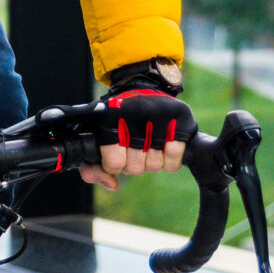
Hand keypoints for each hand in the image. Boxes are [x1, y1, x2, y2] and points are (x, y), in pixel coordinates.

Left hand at [78, 87, 194, 191]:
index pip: (113, 163)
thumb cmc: (118, 117)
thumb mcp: (98, 135)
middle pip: (134, 168)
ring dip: (150, 161)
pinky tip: (163, 145)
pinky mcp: (181, 121)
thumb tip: (113, 186)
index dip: (114, 164)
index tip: (116, 153)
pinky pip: (173, 162)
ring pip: (153, 166)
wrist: (144, 86)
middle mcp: (136, 115)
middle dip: (132, 163)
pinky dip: (168, 160)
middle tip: (133, 147)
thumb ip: (93, 167)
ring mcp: (160, 117)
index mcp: (111, 117)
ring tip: (148, 143)